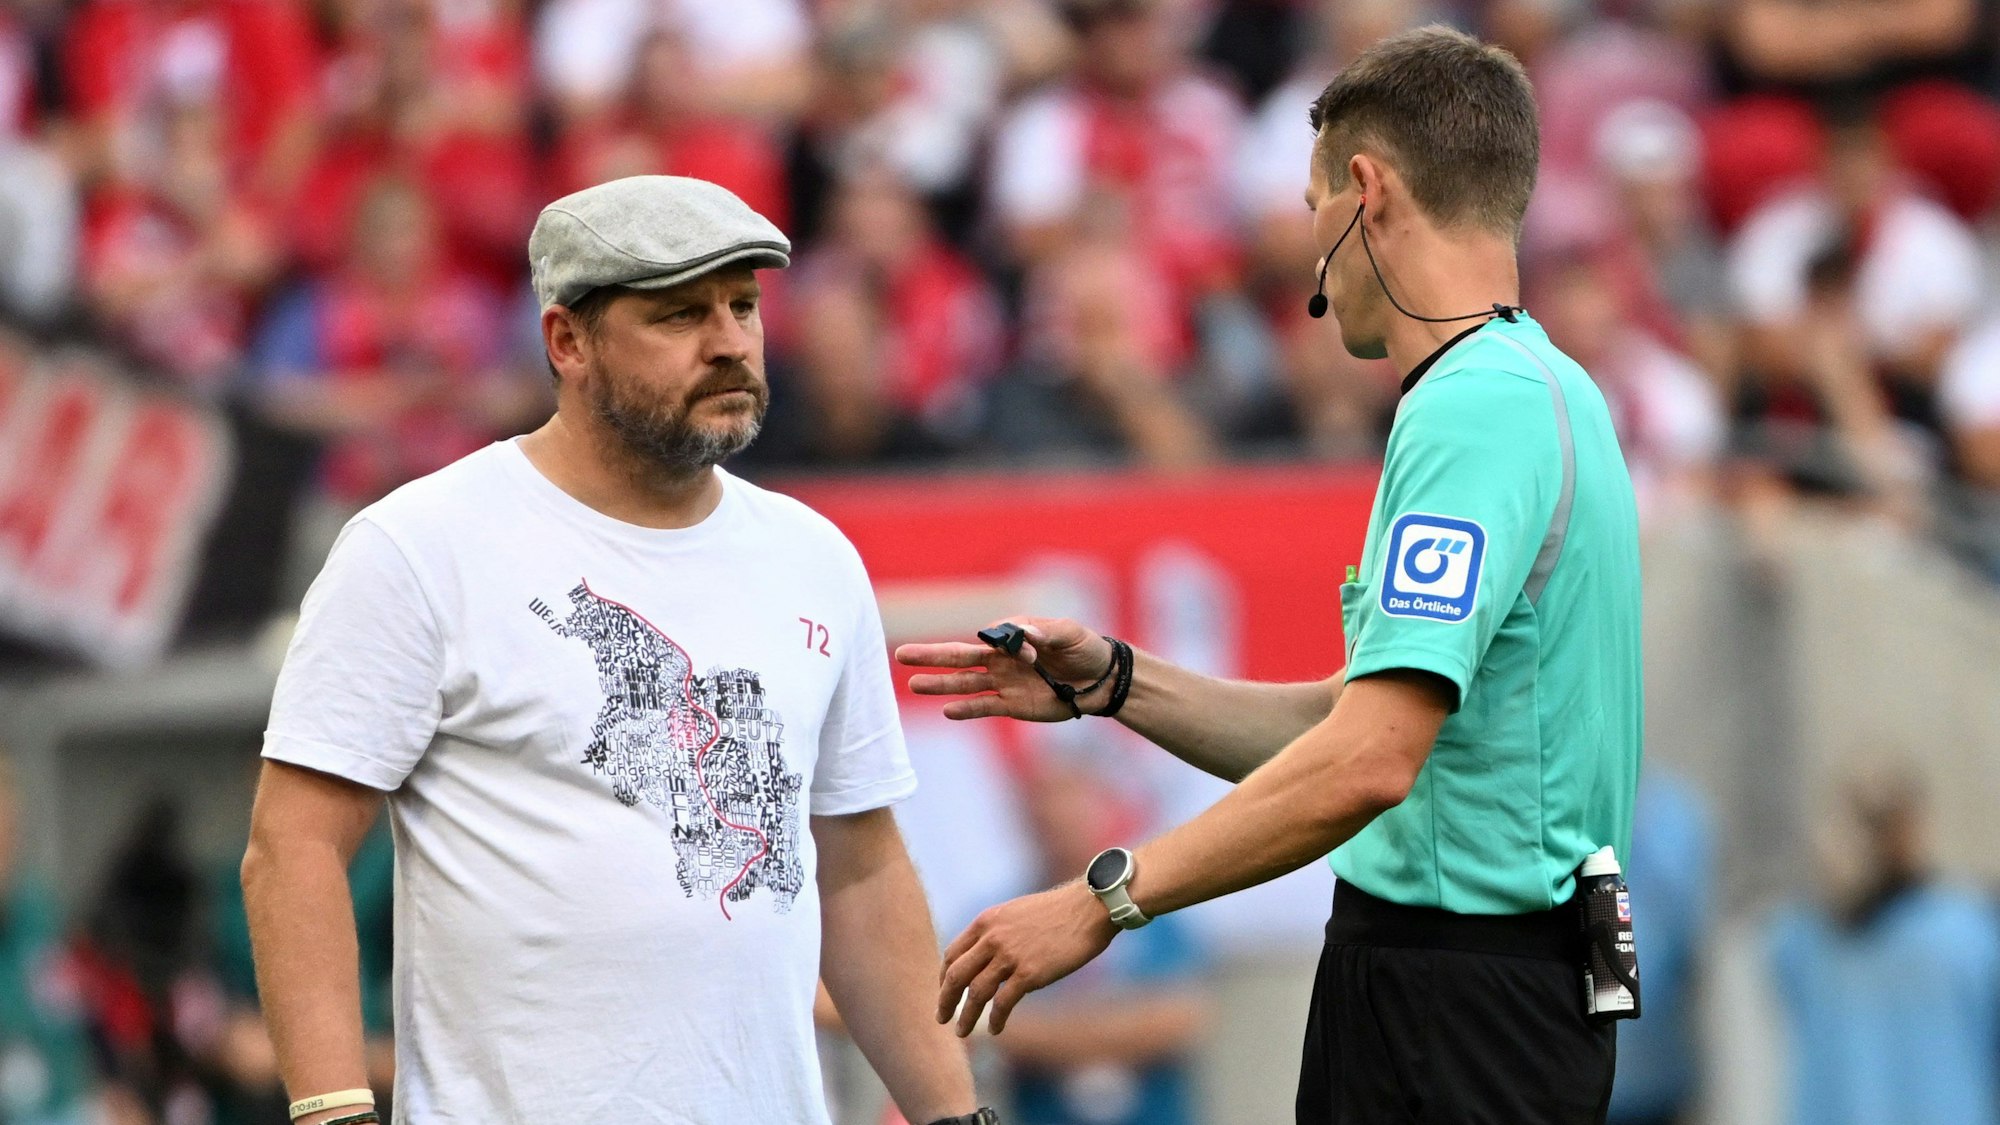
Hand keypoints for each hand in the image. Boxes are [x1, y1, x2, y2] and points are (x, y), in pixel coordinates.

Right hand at [896, 618, 1113, 721]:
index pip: (993, 637)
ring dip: (940, 684)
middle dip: (931, 655)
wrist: (1100, 680)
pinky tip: (946, 710)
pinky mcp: (1013, 705)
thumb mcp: (1070, 633)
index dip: (1007, 645)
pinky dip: (967, 709)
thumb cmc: (1085, 648)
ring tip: (913, 684)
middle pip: (960, 656)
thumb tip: (1022, 637)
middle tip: (900, 653)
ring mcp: (1004, 682)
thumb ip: (1045, 632)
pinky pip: (984, 707)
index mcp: (1013, 636)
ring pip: (965, 683)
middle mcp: (1002, 659)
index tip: (1031, 653)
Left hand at [937, 882, 1116, 1035]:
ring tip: (961, 1031)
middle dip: (945, 1000)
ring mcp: (1010, 956)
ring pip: (975, 993)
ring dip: (966, 1016)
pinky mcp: (1030, 973)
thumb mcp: (1016, 913)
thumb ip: (996, 932)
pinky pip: (1002, 1003)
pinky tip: (995, 1029)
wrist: (1088, 908)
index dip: (944, 977)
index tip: (945, 991)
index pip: (953, 953)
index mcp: (986, 921)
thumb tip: (985, 956)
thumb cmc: (1058, 912)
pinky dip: (995, 1019)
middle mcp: (992, 938)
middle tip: (941, 1017)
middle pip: (955, 975)